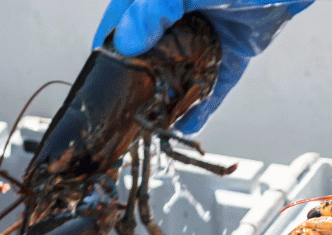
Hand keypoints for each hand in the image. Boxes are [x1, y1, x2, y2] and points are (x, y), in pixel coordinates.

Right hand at [93, 0, 313, 132]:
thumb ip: (155, 10)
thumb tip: (128, 43)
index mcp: (156, 0)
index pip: (121, 26)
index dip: (110, 52)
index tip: (99, 79)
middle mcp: (177, 18)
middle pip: (151, 56)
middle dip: (142, 84)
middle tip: (130, 110)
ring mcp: (205, 36)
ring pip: (182, 73)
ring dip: (172, 99)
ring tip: (157, 124)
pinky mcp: (232, 52)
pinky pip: (215, 83)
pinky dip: (204, 104)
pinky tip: (190, 125)